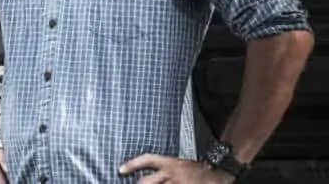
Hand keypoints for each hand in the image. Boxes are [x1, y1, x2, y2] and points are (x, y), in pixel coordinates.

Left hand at [119, 154, 234, 183]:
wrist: (219, 174)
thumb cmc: (198, 169)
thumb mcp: (180, 163)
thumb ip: (165, 168)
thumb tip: (148, 176)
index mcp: (171, 162)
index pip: (148, 159)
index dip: (132, 164)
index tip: (121, 169)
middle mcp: (172, 173)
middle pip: (147, 181)